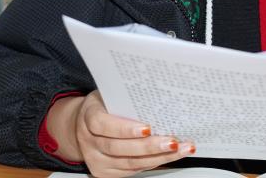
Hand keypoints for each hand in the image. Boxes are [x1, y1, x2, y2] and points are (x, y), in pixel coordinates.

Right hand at [50, 90, 194, 177]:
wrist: (85, 125)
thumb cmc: (104, 106)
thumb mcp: (110, 95)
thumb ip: (128, 98)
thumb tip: (160, 97)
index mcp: (88, 117)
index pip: (103, 124)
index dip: (125, 128)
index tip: (148, 128)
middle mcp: (90, 141)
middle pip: (119, 148)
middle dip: (149, 147)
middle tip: (172, 141)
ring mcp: (97, 160)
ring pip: (129, 163)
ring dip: (158, 157)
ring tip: (180, 149)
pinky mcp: (105, 172)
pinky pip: (132, 170)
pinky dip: (154, 162)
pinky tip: (169, 156)